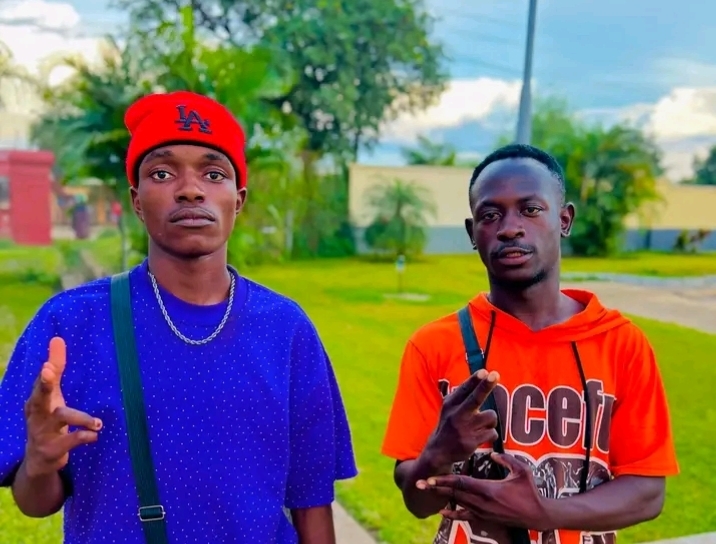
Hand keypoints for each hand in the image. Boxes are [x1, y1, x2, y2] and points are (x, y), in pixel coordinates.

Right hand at [22, 337, 101, 478]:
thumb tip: (57, 338)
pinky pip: (69, 442)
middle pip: (39, 399)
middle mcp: (37, 414)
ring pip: (60, 420)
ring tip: (98, 423)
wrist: (39, 459)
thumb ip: (55, 367)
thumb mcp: (51, 394)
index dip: (45, 375)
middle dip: (44, 386)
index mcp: (37, 400)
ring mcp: (42, 433)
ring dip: (81, 419)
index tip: (47, 365)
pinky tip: (95, 435)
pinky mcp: (52, 449)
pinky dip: (82, 437)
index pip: (40, 384)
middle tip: (49, 372)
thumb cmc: (47, 417)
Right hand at [421, 369, 499, 467]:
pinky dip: (489, 434)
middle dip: (485, 386)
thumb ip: (463, 394)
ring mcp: (464, 429)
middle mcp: (456, 415)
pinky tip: (478, 436)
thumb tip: (484, 374)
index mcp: (450, 404)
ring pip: (491, 417)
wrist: (439, 451)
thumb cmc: (450, 424)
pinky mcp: (471, 442)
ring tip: (480, 425)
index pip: (465, 389)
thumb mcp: (450, 408)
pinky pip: (492, 433)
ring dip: (490, 421)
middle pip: (475, 398)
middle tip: (495, 375)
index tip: (484, 372)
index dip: (475, 380)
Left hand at [421, 453, 550, 530]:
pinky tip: (442, 512)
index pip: (461, 483)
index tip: (430, 477)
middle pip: (454, 493)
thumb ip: (505, 459)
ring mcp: (482, 512)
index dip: (444, 479)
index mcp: (489, 490)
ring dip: (441, 496)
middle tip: (419, 483)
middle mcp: (482, 502)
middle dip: (436, 487)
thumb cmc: (530, 491)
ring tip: (426, 492)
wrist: (537, 515)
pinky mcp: (485, 518)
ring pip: (457, 503)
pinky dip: (452, 513)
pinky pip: (465, 516)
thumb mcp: (521, 470)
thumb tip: (491, 452)